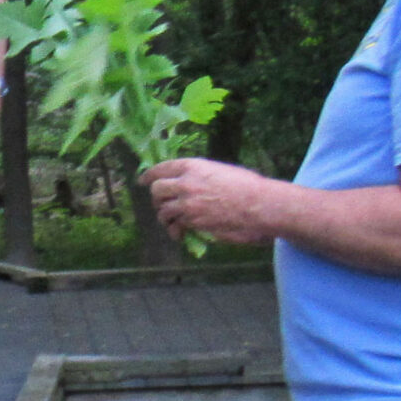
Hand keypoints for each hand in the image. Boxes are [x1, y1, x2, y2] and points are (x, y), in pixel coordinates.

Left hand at [142, 158, 283, 243]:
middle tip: (162, 204)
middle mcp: (185, 183)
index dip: (149, 175)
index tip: (142, 181)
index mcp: (192, 166)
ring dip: (165, 216)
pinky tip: (179, 234)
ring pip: (163, 210)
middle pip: (157, 190)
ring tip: (172, 221)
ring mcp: (187, 203)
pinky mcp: (193, 221)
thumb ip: (201, 175)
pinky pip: (175, 226)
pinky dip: (174, 231)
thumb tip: (192, 182)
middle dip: (157, 198)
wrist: (258, 205)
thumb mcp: (220, 170)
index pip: (161, 169)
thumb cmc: (247, 185)